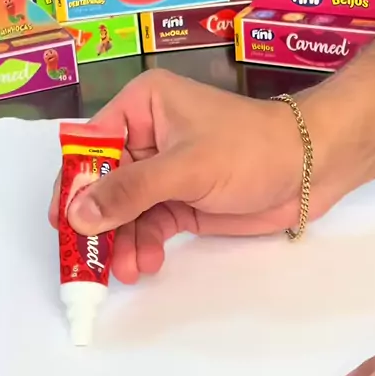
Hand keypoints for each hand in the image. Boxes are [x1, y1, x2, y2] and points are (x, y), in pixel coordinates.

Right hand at [49, 69, 367, 283]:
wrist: (311, 167)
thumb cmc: (250, 148)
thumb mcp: (186, 167)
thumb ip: (130, 191)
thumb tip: (77, 214)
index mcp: (142, 107)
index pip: (92, 143)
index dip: (74, 181)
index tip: (63, 220)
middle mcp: (147, 136)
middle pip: (104, 181)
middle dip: (98, 221)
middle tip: (88, 260)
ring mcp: (163, 171)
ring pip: (124, 209)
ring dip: (120, 240)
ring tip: (125, 268)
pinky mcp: (180, 200)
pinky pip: (148, 224)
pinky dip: (142, 244)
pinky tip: (144, 263)